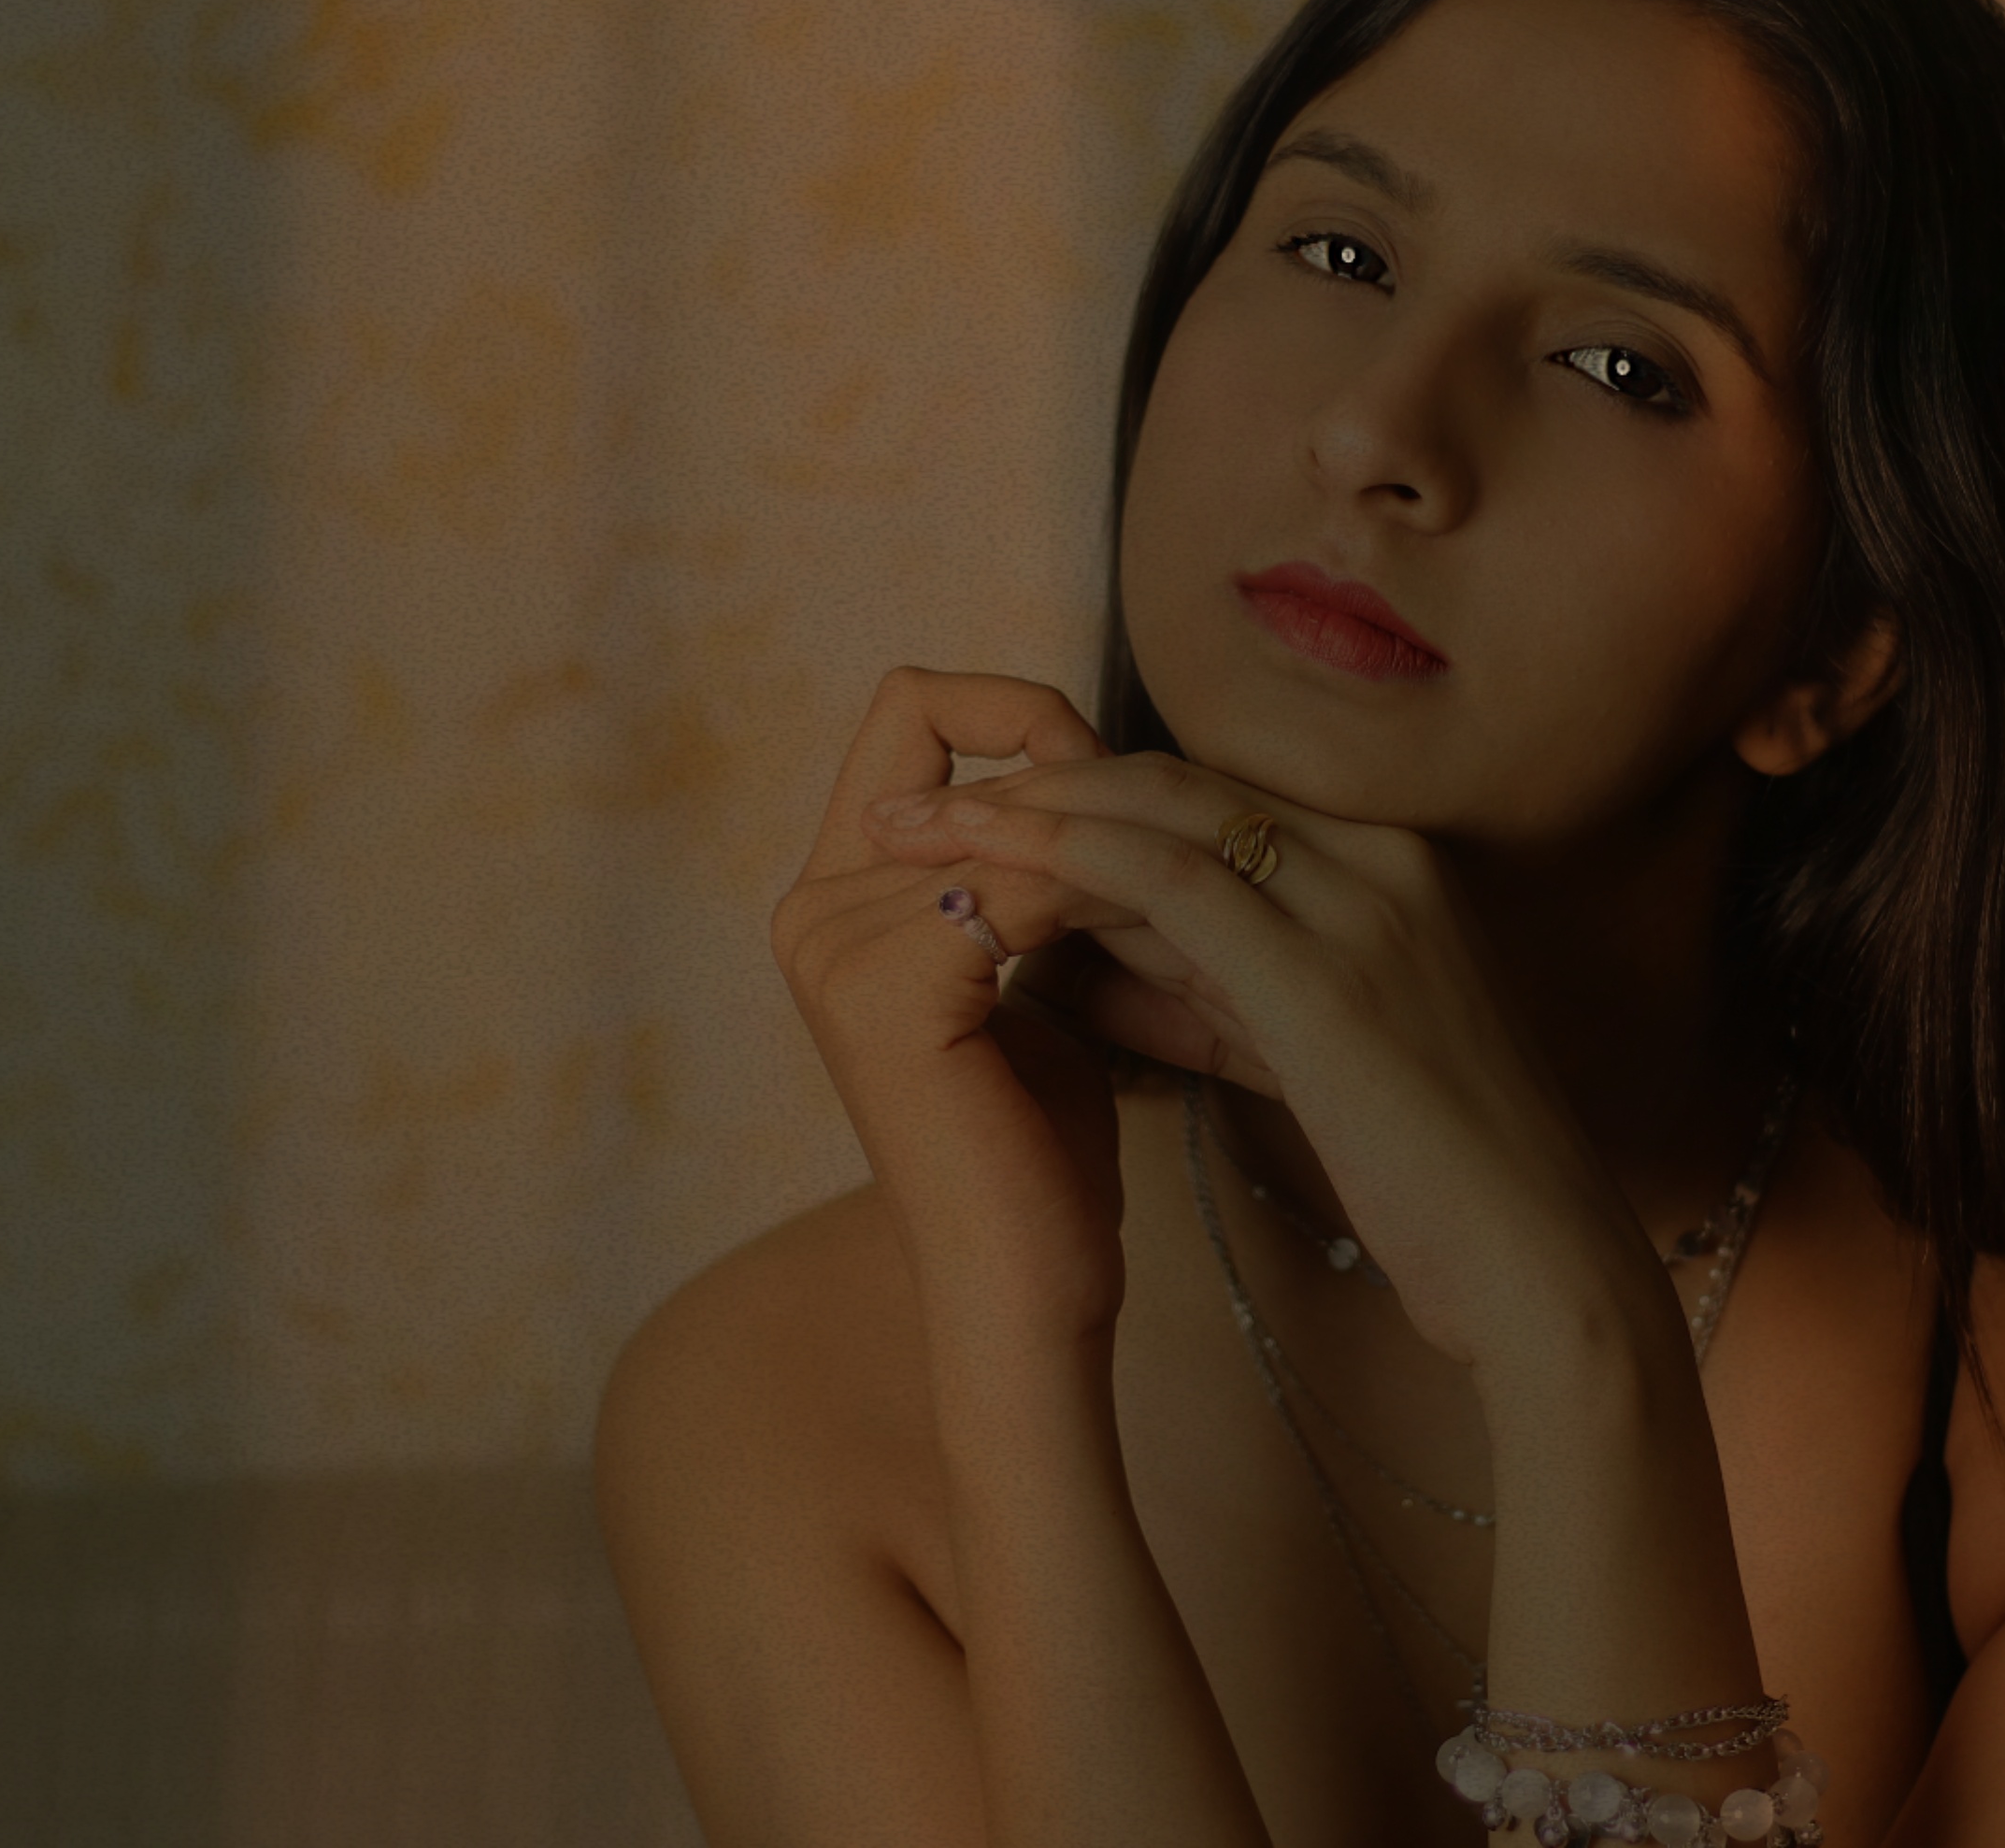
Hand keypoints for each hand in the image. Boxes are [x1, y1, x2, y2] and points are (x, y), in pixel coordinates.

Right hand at [772, 669, 1134, 1338]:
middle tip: (1177, 829)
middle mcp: (810, 909)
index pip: (912, 714)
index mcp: (833, 899)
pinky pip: (1021, 885)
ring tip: (1195, 887)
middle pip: (954, 745)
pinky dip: (1107, 895)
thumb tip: (1092, 772)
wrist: (1025, 1290)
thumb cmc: (1040, 1154)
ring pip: (1006, 820)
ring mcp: (832, 945)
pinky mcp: (884, 986)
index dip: (1020, 716)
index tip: (1114, 780)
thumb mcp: (1033, 978)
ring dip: (1110, 839)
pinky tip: (1176, 932)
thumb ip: (1030, 883)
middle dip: (1075, 770)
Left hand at [861, 750, 1665, 1371]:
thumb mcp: (1316, 1064)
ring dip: (1025, 808)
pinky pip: (1171, 878)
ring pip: (1163, 810)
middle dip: (1035, 783)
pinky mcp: (1330, 971)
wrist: (1547, 1271)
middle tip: (913, 804)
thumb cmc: (1442, 1189)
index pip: (1212, 808)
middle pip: (1177, 785)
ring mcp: (1363, 904)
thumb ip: (1221, 1000)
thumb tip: (1105, 967)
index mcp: (1389, 876)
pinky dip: (1067, 860)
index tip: (979, 823)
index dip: (1085, 805)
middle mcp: (1380, 863)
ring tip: (912, 826)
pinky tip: (983, 872)